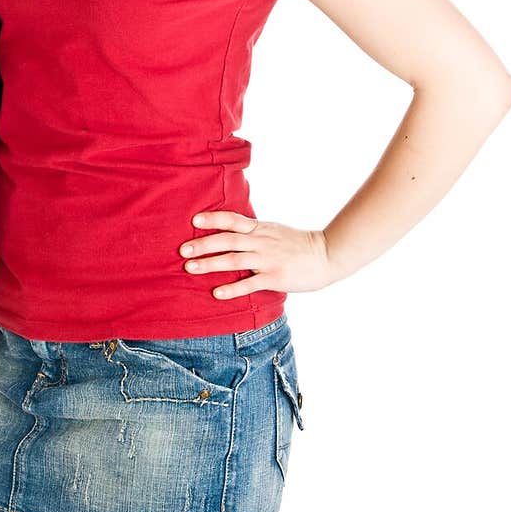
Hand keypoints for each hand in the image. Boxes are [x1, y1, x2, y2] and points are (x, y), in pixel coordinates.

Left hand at [178, 209, 336, 299]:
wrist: (327, 255)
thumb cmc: (299, 245)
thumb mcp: (275, 231)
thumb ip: (255, 232)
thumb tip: (232, 230)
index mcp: (261, 229)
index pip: (233, 220)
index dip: (213, 218)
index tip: (194, 219)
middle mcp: (261, 242)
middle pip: (227, 240)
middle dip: (203, 244)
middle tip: (182, 249)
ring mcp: (268, 260)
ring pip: (233, 260)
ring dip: (210, 264)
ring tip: (190, 268)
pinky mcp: (275, 278)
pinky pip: (250, 283)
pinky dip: (232, 288)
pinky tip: (217, 293)